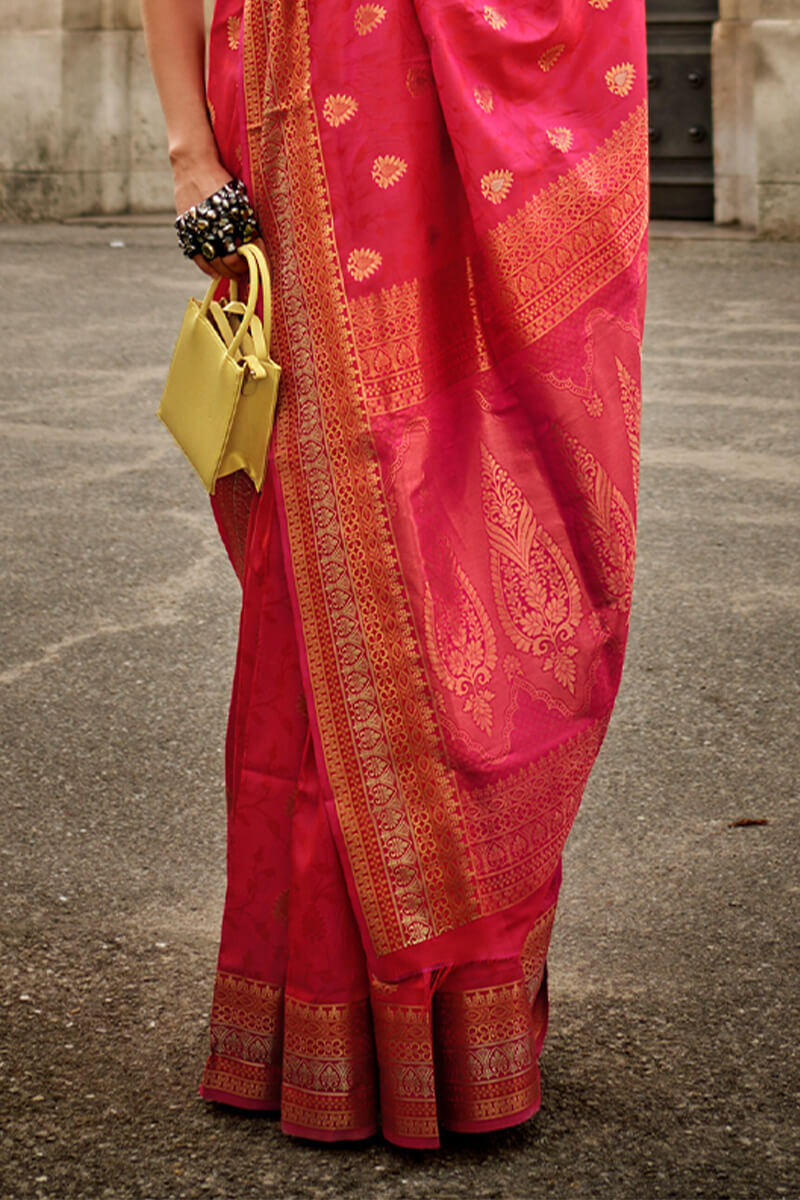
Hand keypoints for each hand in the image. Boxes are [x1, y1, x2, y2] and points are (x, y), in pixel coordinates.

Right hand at [173, 157, 266, 280]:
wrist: (194, 167)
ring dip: (222, 272)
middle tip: (243, 272)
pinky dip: (206, 267)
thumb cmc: (222, 183)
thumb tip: (258, 247)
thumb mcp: (241, 203)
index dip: (247, 266)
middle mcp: (211, 230)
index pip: (239, 258)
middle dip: (236, 271)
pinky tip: (214, 271)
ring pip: (210, 263)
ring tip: (230, 273)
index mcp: (228, 224)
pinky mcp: (185, 230)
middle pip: (225, 264)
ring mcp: (196, 232)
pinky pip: (195, 256)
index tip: (253, 266)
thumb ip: (249, 226)